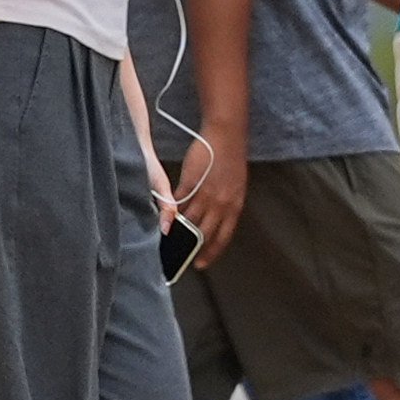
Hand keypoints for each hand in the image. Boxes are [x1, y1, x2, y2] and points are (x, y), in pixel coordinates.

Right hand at [173, 131, 250, 262]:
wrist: (226, 136)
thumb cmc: (231, 160)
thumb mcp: (234, 187)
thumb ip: (224, 205)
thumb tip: (211, 221)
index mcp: (234, 207)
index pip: (223, 237)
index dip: (212, 252)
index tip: (202, 263)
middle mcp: (220, 204)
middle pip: (203, 233)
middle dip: (191, 247)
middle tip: (180, 256)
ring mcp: (204, 194)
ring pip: (188, 220)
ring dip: (177, 229)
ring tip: (169, 237)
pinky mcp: (190, 184)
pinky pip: (178, 203)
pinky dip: (171, 210)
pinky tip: (165, 214)